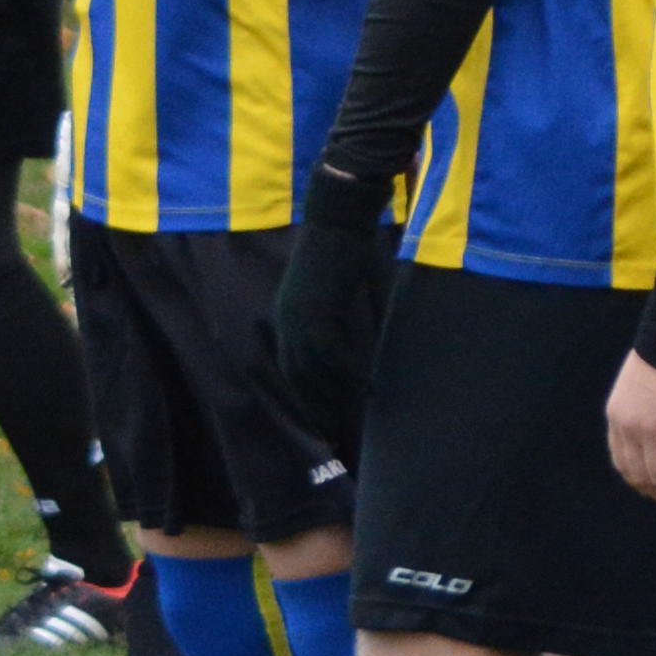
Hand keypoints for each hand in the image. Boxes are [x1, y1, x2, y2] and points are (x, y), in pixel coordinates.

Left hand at [269, 211, 392, 456]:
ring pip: (316, 372)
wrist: (337, 220)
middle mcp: (287, 322)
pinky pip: (335, 356)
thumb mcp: (329, 288)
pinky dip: (351, 375)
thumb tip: (344, 344)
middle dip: (316, 408)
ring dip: (335, 398)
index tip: (321, 421)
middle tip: (333, 435)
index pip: (293, 369)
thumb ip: (330, 316)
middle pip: (300, 378)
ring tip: (354, 420)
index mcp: (286, 317)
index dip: (306, 398)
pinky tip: (368, 390)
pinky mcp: (318, 312)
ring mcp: (300, 318)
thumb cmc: (339, 249)